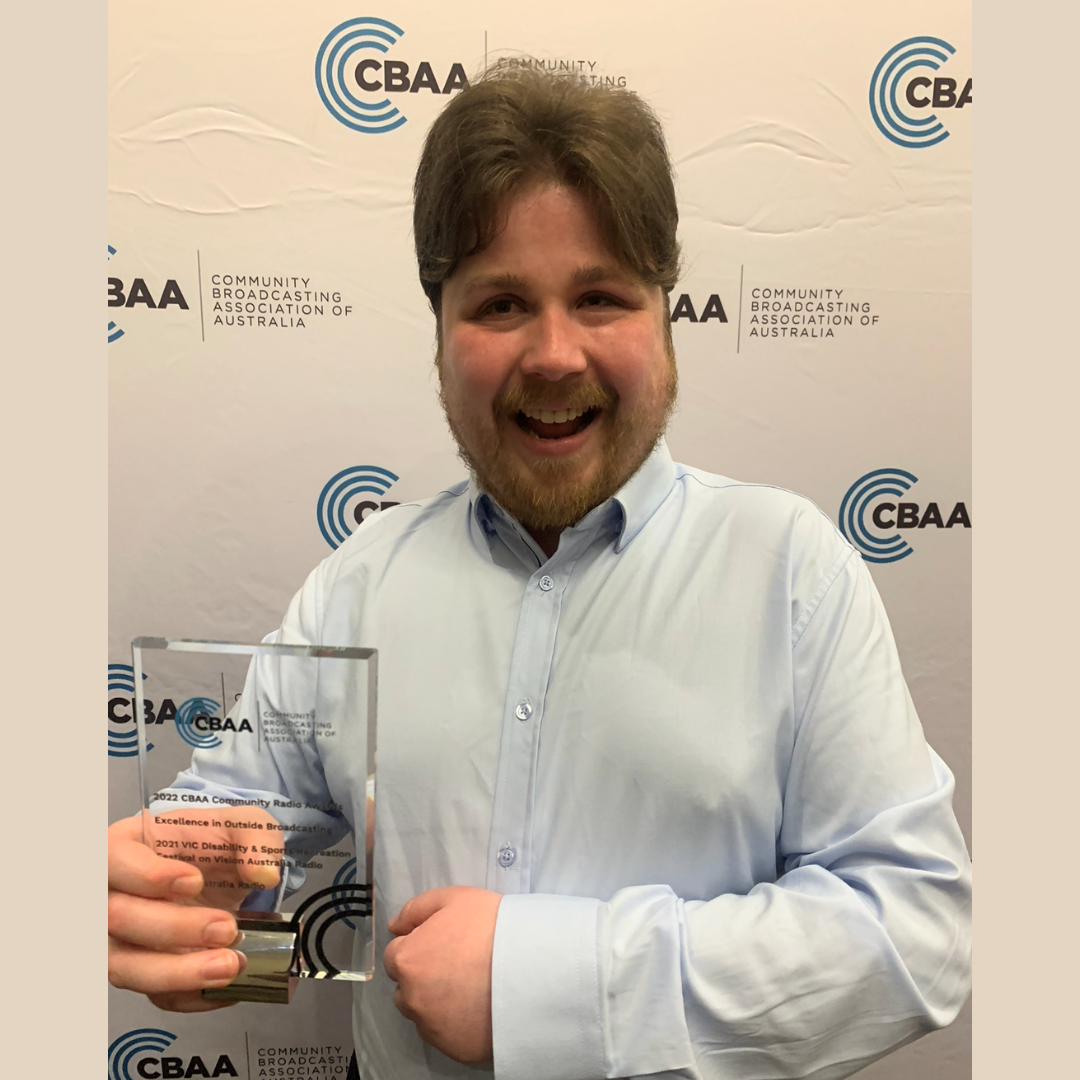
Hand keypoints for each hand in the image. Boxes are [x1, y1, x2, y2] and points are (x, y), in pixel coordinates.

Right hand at [107, 809, 280, 1011]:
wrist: (218, 871)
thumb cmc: (213, 842)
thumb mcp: (241, 824)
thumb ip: (254, 837)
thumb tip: (265, 875)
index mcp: (124, 847)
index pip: (113, 861)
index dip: (147, 875)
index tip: (195, 882)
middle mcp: (109, 897)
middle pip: (116, 919)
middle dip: (174, 928)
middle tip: (228, 928)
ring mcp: (118, 941)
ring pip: (125, 967)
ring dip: (179, 973)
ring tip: (230, 966)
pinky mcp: (143, 972)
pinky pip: (155, 996)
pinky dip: (192, 996)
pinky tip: (228, 987)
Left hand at [383, 886, 501, 1063]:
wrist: (530, 966)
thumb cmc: (491, 926)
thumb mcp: (454, 898)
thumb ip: (416, 909)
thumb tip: (394, 926)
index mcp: (408, 960)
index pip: (396, 956)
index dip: (418, 946)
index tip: (443, 944)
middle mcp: (412, 997)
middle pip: (406, 988)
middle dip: (423, 977)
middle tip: (458, 965)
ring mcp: (432, 1027)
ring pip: (423, 1014)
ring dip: (435, 1002)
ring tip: (470, 988)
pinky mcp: (455, 1048)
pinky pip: (445, 1035)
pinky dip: (455, 1023)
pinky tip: (478, 1007)